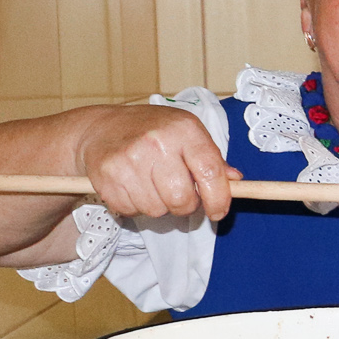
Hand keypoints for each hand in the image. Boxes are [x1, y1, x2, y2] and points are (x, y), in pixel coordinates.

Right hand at [80, 107, 241, 220]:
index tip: (218, 212)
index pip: (210, 172)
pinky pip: (132, 210)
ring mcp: (128, 159)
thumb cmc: (153, 131)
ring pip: (157, 210)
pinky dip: (135, 205)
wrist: (102, 127)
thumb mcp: (188, 134)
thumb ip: (212, 159)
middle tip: (177, 193)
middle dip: (185, 205)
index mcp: (184, 130)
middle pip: (182, 200)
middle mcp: (156, 142)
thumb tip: (236, 181)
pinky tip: (133, 186)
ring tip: (151, 184)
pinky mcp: (107, 176)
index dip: (218, 199)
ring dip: (159, 205)